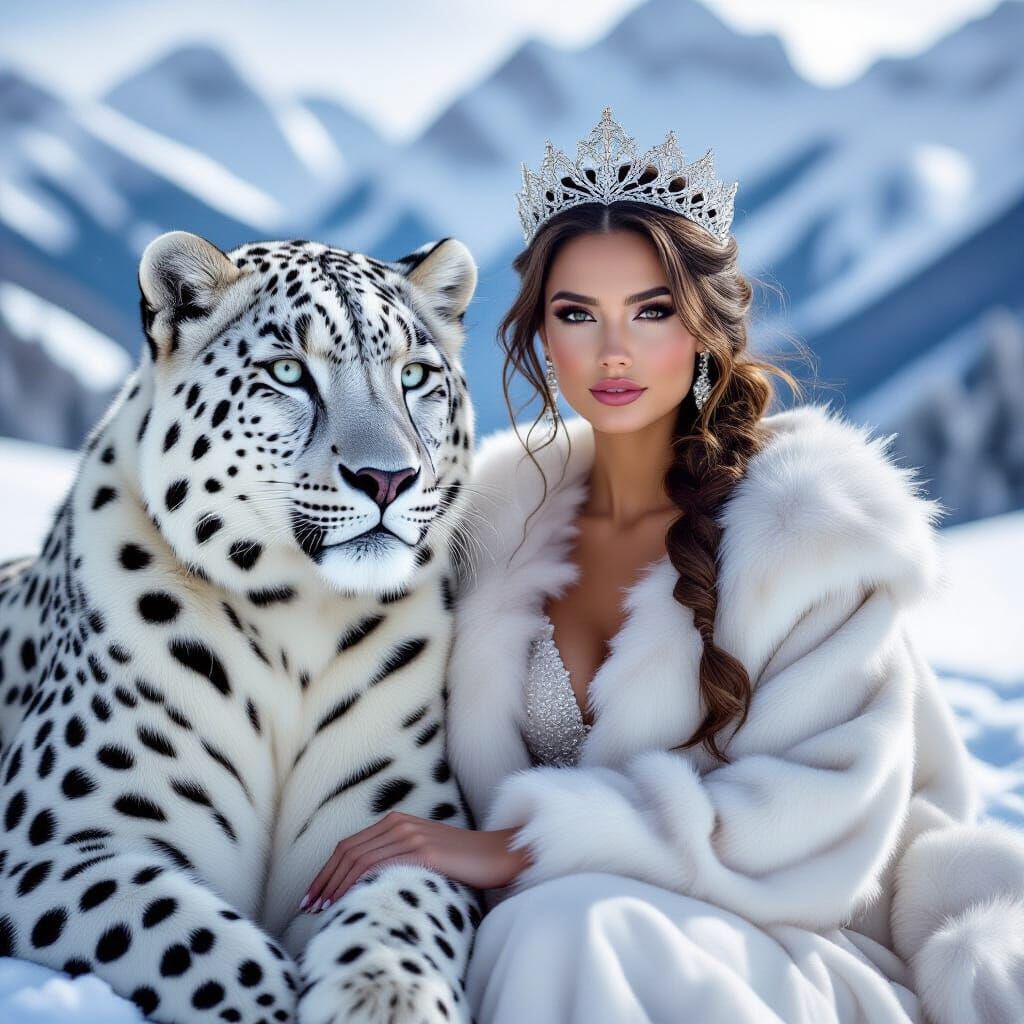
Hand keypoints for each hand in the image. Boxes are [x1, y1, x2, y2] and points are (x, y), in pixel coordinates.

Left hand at [300, 811, 529, 911]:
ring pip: (359, 860)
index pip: (349, 846)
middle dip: (324, 880)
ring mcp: (411, 836)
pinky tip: (350, 901)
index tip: (313, 895)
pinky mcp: (424, 852)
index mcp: (397, 821)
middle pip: (347, 851)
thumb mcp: (423, 851)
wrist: (498, 854)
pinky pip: (382, 866)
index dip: (327, 871)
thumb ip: (397, 855)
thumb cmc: (463, 860)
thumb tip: (365, 882)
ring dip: (336, 886)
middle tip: (309, 906)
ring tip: (323, 910)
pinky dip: (359, 884)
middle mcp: (399, 824)